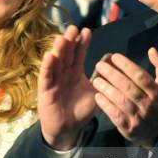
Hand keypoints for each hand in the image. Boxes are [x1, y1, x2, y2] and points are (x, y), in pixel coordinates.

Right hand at [39, 25, 95, 149]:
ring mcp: (54, 80)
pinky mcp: (45, 90)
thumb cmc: (80, 110)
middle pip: (66, 54)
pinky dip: (47, 67)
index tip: (87, 31)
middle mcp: (64, 73)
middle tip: (73, 28)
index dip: (82, 43)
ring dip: (57, 51)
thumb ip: (102, 77)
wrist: (68, 129)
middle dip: (69, 41)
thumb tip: (112, 59)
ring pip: (55, 62)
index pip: (78, 54)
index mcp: (75, 72)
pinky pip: (46, 77)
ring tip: (61, 38)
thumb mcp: (95, 92)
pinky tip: (50, 56)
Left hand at [91, 48, 157, 146]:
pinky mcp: (129, 127)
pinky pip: (115, 115)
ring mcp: (139, 117)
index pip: (141, 76)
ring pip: (120, 100)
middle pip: (128, 87)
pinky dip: (106, 105)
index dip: (127, 65)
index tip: (114, 57)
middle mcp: (149, 104)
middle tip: (100, 65)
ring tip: (96, 79)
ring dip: (106, 89)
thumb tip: (151, 50)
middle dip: (112, 75)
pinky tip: (98, 96)